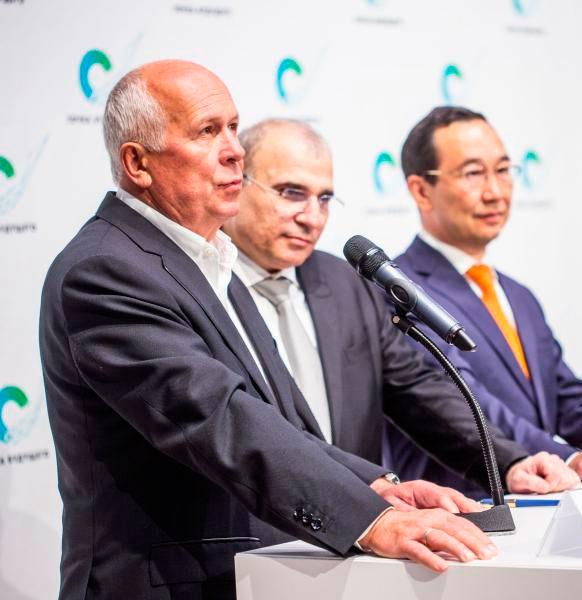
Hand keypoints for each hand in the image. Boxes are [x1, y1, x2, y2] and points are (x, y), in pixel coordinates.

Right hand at [359, 507, 496, 571]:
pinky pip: (418, 550)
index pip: (462, 524)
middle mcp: (428, 520)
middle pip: (454, 529)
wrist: (378, 523)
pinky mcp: (403, 542)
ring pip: (438, 537)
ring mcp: (415, 531)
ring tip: (469, 558)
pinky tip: (441, 566)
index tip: (492, 548)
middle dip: (473, 541)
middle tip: (488, 554)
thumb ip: (448, 532)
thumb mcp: (430, 525)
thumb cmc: (406, 526)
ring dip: (454, 547)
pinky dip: (430, 558)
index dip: (479, 535)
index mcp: (436, 515)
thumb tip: (471, 544)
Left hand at [370, 478, 483, 513]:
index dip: (446, 503)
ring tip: (485, 517)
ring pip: (459, 500)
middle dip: (467, 506)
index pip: (436, 494)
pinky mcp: (445, 504)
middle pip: (453, 496)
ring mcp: (440, 497)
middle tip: (479, 515)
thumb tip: (411, 518)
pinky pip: (460, 506)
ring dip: (472, 509)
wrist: (389, 497)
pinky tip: (482, 519)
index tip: (454, 512)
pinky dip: (471, 512)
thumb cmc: (390, 501)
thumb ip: (404, 511)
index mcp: (419, 489)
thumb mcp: (393, 505)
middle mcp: (433, 491)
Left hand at [506, 451, 579, 493]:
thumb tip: (544, 486)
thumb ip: (530, 482)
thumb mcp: (518, 480)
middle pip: (567, 478)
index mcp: (543, 459)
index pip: (557, 476)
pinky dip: (568, 486)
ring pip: (572, 480)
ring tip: (549, 486)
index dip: (551, 486)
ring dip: (562, 487)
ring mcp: (560, 464)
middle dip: (557, 488)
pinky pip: (574, 479)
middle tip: (546, 488)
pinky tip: (557, 486)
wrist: (518, 474)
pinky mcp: (564, 470)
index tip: (542, 488)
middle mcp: (553, 459)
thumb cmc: (518, 476)